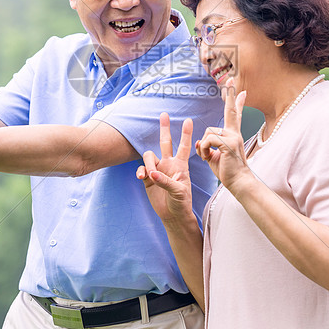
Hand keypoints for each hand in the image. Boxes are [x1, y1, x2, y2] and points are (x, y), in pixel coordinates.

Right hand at [137, 113, 196, 227]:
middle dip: (164, 128)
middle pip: (165, 142)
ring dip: (148, 163)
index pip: (184, 146)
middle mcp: (169, 164)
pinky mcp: (148, 178)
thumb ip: (165, 181)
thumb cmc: (181, 202)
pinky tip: (142, 178)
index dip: (185, 134)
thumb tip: (151, 173)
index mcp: (180, 165)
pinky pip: (141, 169)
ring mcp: (158, 170)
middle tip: (164, 114)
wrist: (173, 215)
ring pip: (149, 155)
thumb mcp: (178, 192)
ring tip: (150, 175)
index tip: (188, 120)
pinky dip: (141, 171)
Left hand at [196, 78, 250, 190]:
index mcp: (232, 135)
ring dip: (204, 146)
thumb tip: (200, 141)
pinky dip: (205, 150)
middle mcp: (234, 133)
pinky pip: (208, 140)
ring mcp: (233, 137)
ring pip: (208, 132)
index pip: (235, 115)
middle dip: (230, 95)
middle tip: (230, 79)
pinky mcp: (228, 144)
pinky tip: (209, 158)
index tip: (241, 91)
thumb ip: (208, 146)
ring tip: (209, 157)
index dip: (237, 103)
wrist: (238, 182)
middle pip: (231, 111)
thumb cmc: (227, 171)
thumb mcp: (214, 155)